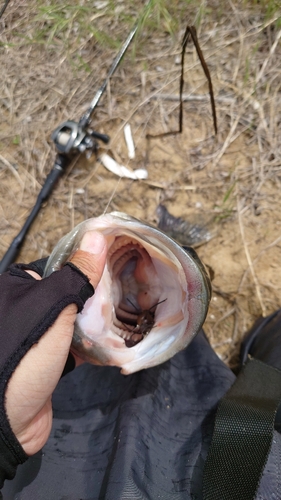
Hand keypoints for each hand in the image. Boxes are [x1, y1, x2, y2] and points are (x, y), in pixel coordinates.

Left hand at [5, 231, 106, 455]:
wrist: (5, 422)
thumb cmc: (24, 354)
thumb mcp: (51, 307)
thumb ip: (76, 275)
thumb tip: (97, 237)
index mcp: (17, 287)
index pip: (59, 267)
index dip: (88, 266)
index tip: (118, 265)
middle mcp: (23, 308)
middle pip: (69, 294)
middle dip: (96, 296)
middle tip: (126, 293)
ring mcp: (36, 336)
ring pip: (72, 320)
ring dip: (96, 322)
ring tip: (125, 314)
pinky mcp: (46, 360)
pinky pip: (73, 345)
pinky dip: (90, 345)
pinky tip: (112, 343)